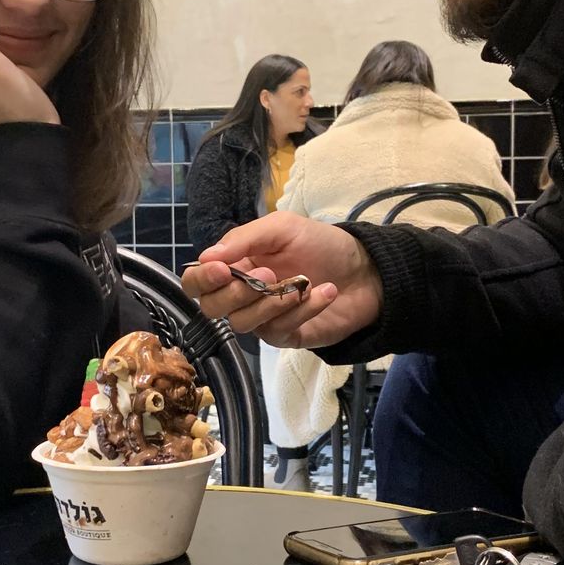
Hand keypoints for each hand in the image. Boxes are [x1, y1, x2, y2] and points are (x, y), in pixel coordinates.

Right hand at [182, 214, 382, 349]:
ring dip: (273, 302)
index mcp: (235, 266)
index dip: (201, 279)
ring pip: (242, 324)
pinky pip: (278, 331)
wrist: (366, 270)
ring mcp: (263, 319)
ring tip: (304, 284)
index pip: (197, 282)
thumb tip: (206, 257)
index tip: (222, 270)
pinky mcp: (286, 336)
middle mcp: (242, 295)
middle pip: (212, 308)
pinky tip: (325, 292)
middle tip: (270, 275)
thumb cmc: (321, 244)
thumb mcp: (282, 228)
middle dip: (237, 292)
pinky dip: (303, 310)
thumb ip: (243, 239)